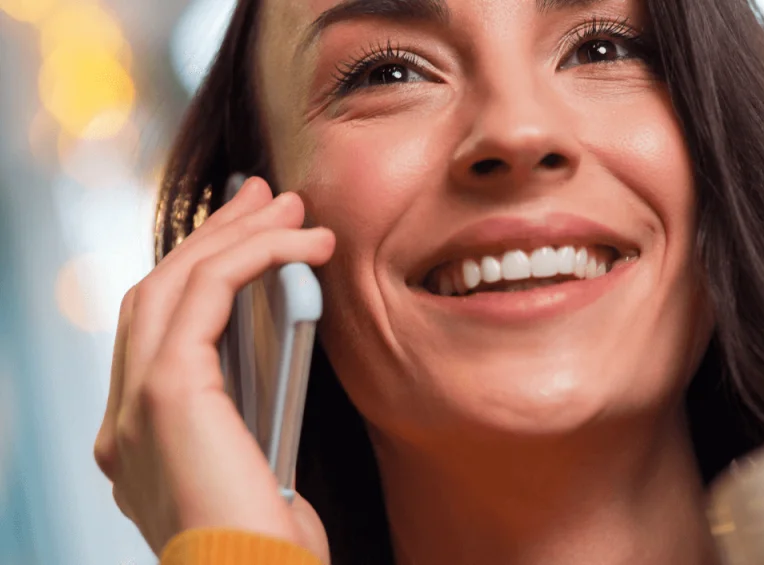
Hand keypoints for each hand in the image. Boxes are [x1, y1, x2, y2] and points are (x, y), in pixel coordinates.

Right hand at [92, 178, 333, 562]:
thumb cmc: (270, 554)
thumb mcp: (256, 473)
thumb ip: (247, 422)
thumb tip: (273, 365)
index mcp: (140, 445)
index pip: (159, 336)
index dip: (200, 278)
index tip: (248, 239)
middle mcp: (121, 424)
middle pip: (157, 297)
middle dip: (212, 238)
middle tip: (262, 197)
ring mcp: (133, 408)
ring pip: (173, 285)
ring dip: (235, 235)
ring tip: (287, 204)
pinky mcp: (166, 395)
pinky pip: (204, 296)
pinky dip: (251, 256)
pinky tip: (300, 241)